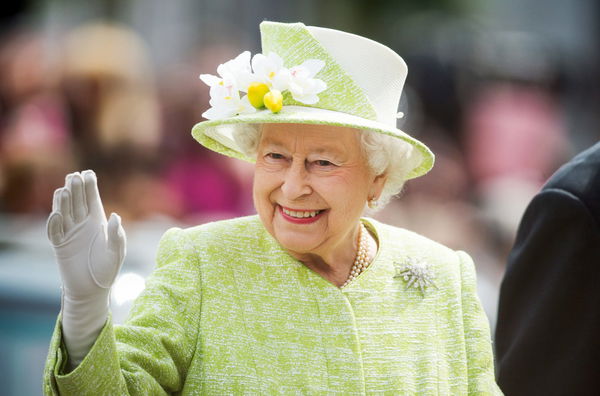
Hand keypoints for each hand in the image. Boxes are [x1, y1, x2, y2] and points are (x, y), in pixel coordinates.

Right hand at [47, 170, 125, 297]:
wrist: (92, 290)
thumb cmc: (108, 269)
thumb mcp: (116, 252)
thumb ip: (116, 235)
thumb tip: (116, 216)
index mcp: (98, 223)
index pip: (93, 201)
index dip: (90, 187)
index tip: (88, 173)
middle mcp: (83, 225)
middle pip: (78, 203)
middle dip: (76, 189)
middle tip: (75, 176)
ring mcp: (70, 234)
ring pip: (64, 213)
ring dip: (64, 202)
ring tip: (65, 189)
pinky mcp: (60, 246)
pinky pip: (55, 232)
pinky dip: (54, 223)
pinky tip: (56, 213)